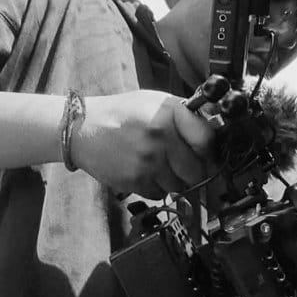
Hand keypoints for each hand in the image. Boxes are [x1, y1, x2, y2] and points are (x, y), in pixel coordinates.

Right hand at [71, 90, 217, 196]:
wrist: (82, 129)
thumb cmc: (122, 113)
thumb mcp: (155, 102)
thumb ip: (184, 115)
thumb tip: (214, 128)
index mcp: (169, 114)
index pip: (206, 140)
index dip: (210, 151)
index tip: (209, 155)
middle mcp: (161, 137)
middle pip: (197, 170)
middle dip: (194, 171)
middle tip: (185, 165)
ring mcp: (148, 161)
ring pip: (180, 186)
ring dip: (175, 181)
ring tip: (160, 166)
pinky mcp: (136, 180)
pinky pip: (160, 194)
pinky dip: (157, 188)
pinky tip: (146, 172)